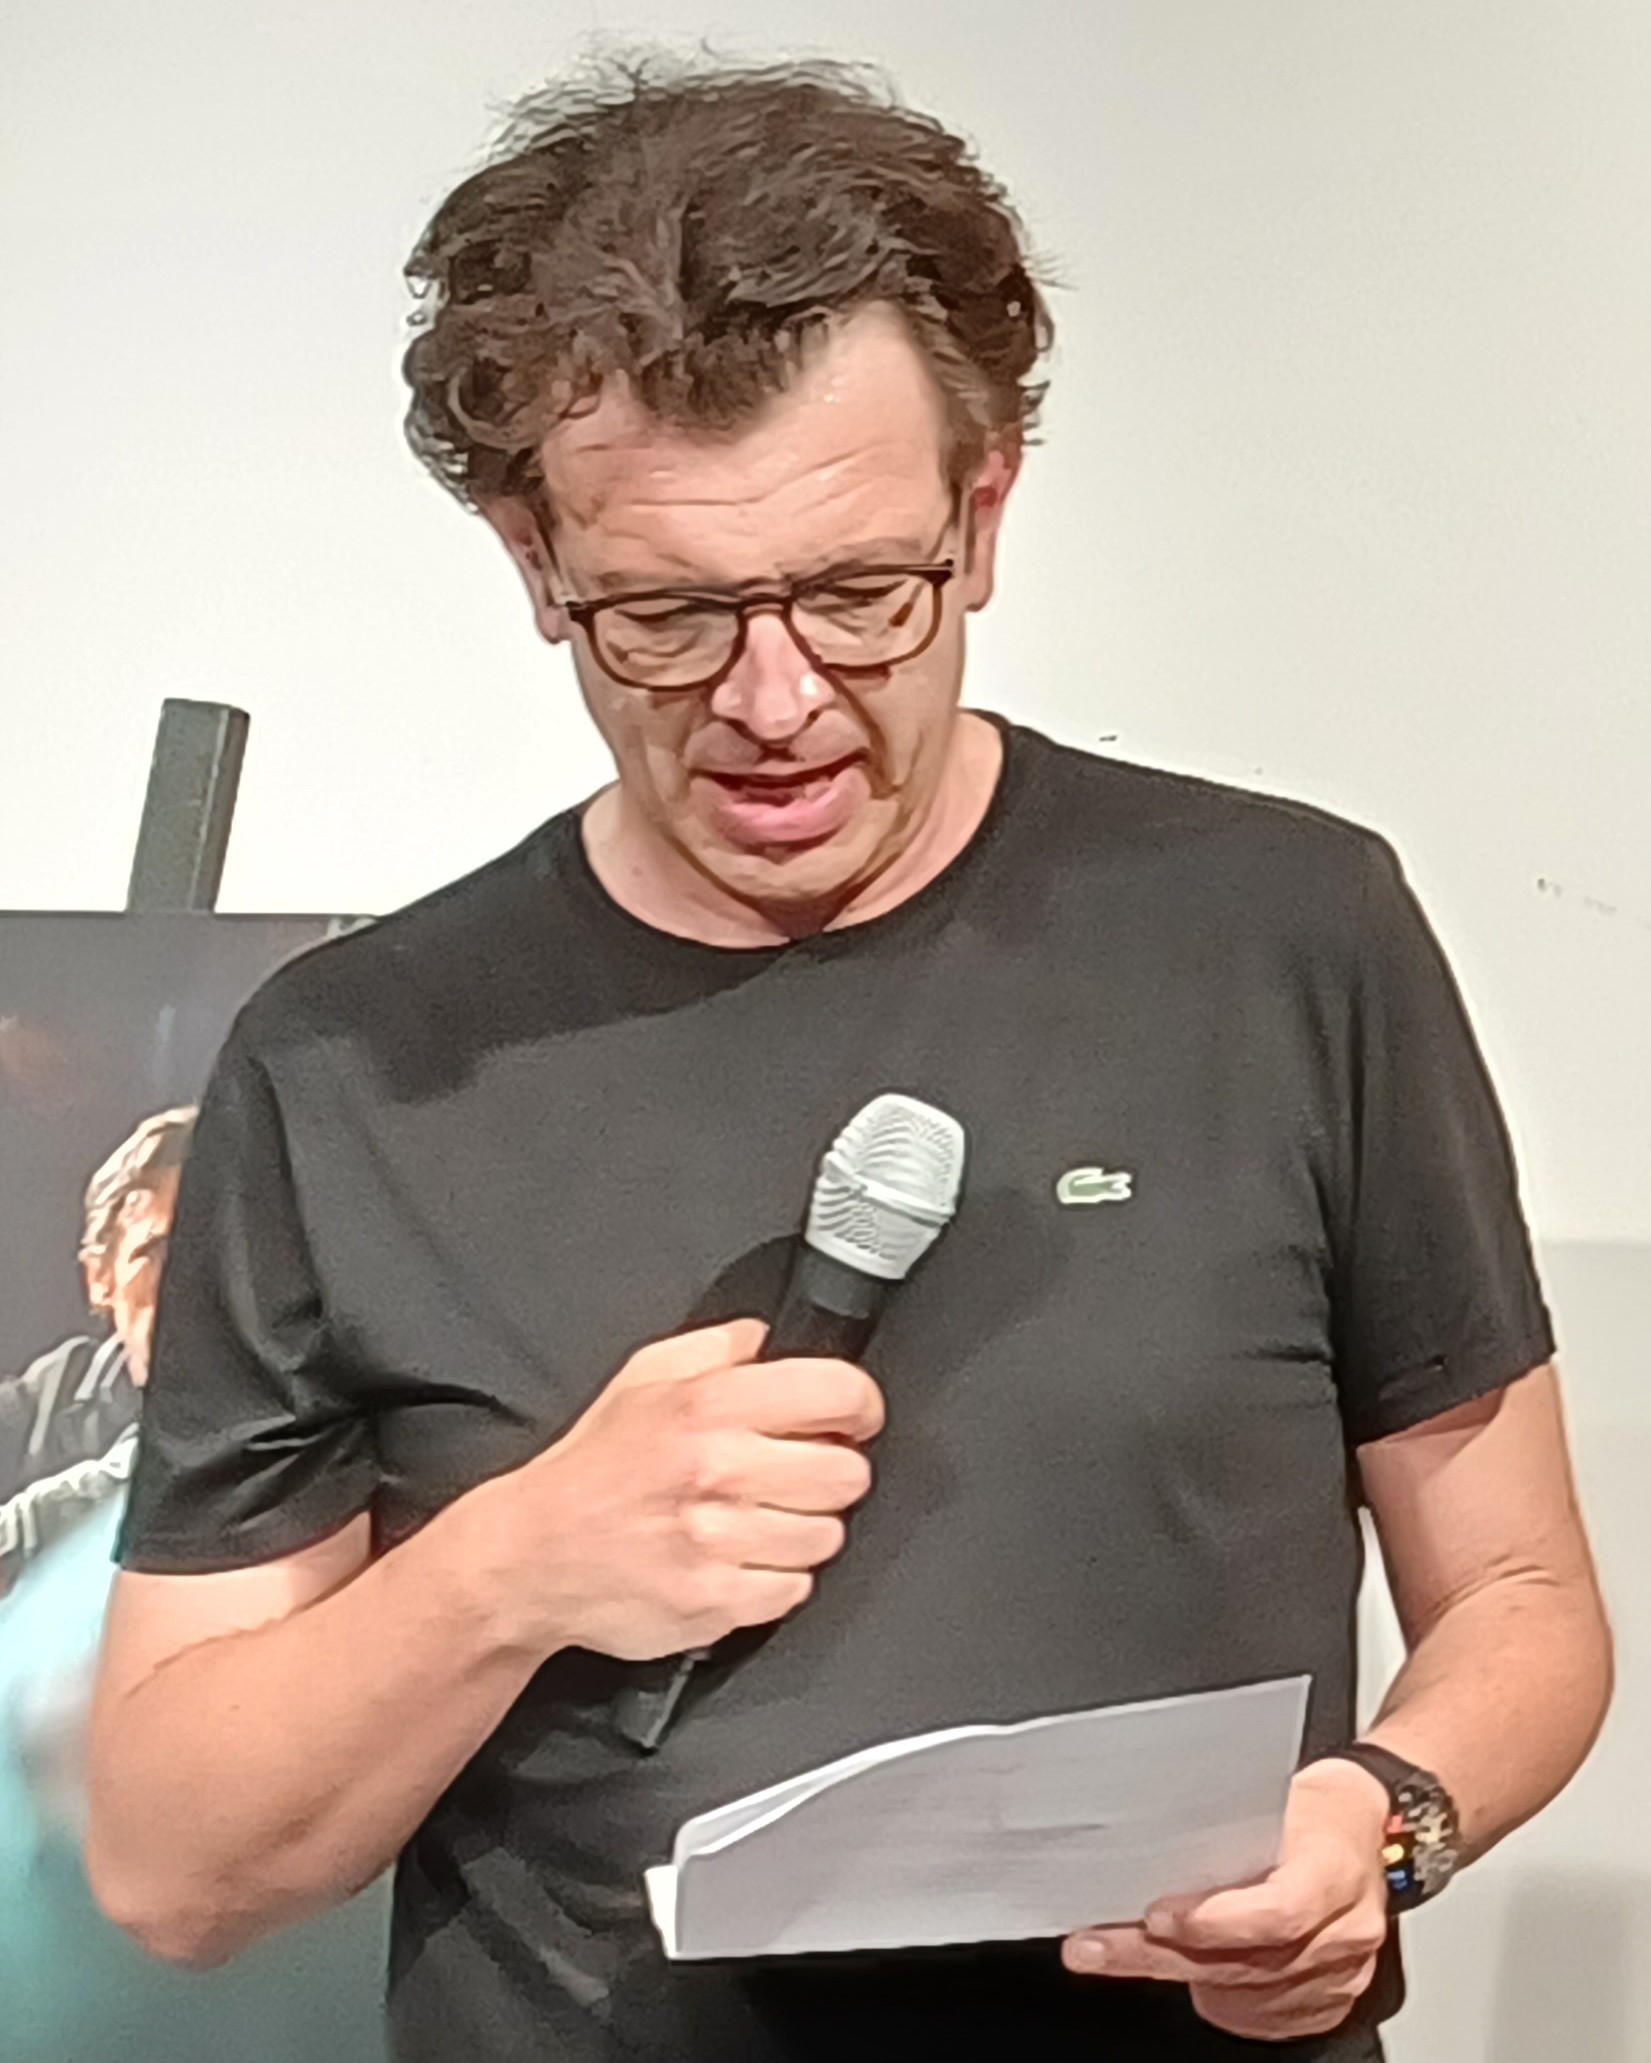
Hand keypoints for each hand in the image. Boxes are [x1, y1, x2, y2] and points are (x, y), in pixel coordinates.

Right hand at [474, 1317, 883, 1661]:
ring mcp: (719, 1542)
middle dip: (830, 1473)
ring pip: (828, 1536)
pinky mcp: (716, 1602)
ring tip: (755, 1522)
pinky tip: (738, 1561)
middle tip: (794, 1477)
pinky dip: (775, 1581)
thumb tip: (763, 1337)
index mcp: (707, 1406)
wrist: (529, 1558)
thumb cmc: (588, 1471)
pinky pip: (795, 1590)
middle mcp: (718, 1470)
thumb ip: (712, 1348)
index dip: (858, 1406)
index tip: (852, 1419)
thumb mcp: (640, 1380)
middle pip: (848, 1474)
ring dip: (803, 1530)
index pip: (837, 1392)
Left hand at [1061, 1758, 1392, 2040]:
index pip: (1276, 1912)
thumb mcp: (1278, 1791)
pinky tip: (1185, 1973)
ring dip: (1180, 1977)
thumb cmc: (1318, 1806)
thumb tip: (1146, 1831)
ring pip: (1247, 1995)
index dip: (1213, 1921)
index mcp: (1334, 1870)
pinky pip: (1266, 2017)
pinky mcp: (1333, 1998)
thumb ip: (1224, 1819)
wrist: (1369, 1826)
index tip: (1155, 1915)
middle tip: (1095, 1947)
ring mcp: (1342, 1972)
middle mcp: (1345, 1930)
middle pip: (1247, 1961)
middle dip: (1158, 1955)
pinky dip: (1219, 2000)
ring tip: (1121, 1952)